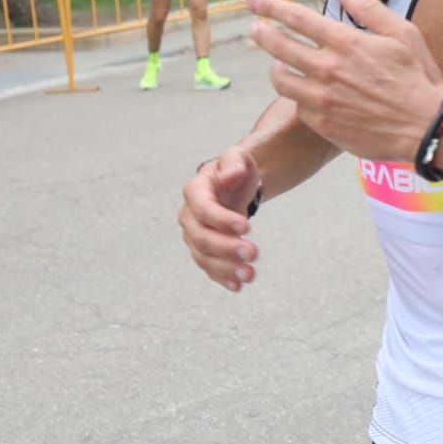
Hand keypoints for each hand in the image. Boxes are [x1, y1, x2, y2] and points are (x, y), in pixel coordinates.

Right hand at [179, 147, 261, 292]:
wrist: (233, 185)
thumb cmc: (235, 169)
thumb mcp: (237, 157)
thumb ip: (233, 162)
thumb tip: (230, 175)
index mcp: (196, 190)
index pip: (202, 208)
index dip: (221, 219)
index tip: (247, 226)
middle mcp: (189, 215)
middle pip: (201, 237)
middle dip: (226, 247)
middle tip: (253, 253)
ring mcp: (194, 235)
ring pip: (203, 256)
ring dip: (225, 268)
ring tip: (250, 274)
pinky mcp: (204, 250)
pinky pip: (209, 267)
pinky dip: (222, 278)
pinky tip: (239, 286)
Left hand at [246, 0, 442, 160]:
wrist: (425, 127)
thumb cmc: (418, 78)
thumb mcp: (403, 33)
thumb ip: (370, 9)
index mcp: (345, 42)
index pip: (296, 18)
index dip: (270, 6)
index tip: (253, 0)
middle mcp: (327, 69)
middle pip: (279, 46)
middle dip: (262, 33)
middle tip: (255, 28)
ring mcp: (322, 99)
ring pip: (281, 79)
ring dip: (275, 68)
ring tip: (278, 64)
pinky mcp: (323, 124)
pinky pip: (298, 107)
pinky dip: (297, 96)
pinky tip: (305, 93)